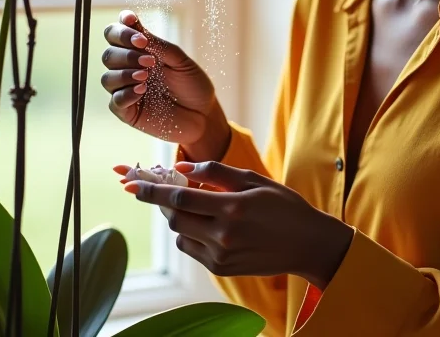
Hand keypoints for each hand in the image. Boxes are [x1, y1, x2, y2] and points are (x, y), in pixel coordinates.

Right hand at [101, 10, 229, 152]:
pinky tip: (141, 91)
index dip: (121, 29)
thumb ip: (157, 44)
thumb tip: (132, 22)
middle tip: (150, 60)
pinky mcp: (127, 112)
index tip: (134, 26)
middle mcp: (129, 68)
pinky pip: (115, 101)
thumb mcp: (179, 60)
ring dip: (124, 73)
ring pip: (107, 77)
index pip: (116, 34)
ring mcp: (126, 90)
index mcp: (140, 51)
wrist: (204, 115)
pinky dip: (126, 94)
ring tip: (146, 75)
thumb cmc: (192, 84)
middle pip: (109, 54)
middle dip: (126, 54)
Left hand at [121, 160, 354, 287]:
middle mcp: (223, 235)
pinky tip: (207, 222)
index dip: (151, 191)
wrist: (308, 245)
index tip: (132, 184)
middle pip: (175, 219)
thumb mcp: (254, 180)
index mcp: (232, 208)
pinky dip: (191, 233)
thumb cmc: (284, 206)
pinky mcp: (222, 269)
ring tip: (193, 204)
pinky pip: (192, 249)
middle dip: (164, 203)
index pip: (179, 198)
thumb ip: (216, 173)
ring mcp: (221, 256)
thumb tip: (182, 169)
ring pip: (181, 235)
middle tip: (164, 189)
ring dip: (179, 218)